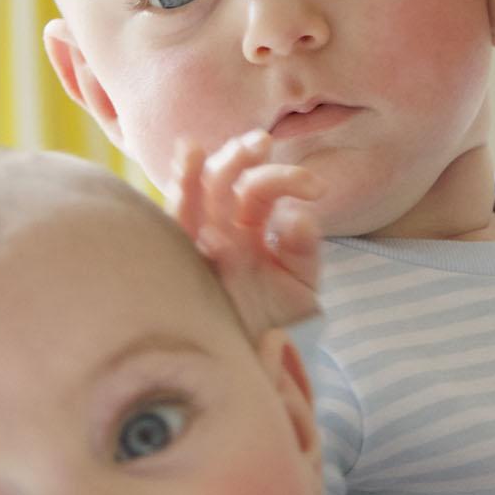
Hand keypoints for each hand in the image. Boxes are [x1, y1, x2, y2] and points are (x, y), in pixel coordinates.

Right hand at [172, 131, 325, 333]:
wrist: (238, 352)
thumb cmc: (268, 313)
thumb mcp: (298, 285)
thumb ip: (302, 251)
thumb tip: (298, 218)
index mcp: (248, 223)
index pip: (262, 189)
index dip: (287, 179)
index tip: (318, 188)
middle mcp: (219, 222)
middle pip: (228, 179)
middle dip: (242, 156)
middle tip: (263, 142)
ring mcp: (196, 235)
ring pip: (200, 190)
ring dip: (215, 163)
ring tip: (232, 146)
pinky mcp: (179, 253)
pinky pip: (177, 215)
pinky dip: (184, 182)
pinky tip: (192, 151)